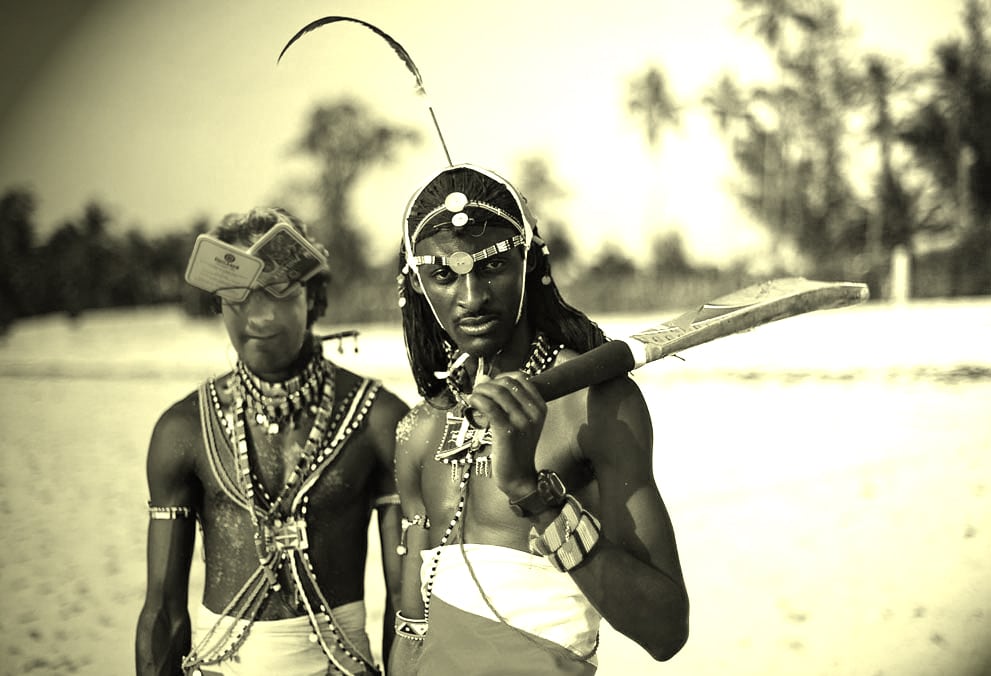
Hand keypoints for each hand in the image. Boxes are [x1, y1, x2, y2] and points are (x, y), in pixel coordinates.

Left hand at [466, 372, 546, 498]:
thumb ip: (507, 400)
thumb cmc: (516, 447)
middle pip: (508, 383)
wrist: (519, 475)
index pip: (521, 378)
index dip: (501, 377)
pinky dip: (477, 400)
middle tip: (478, 391)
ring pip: (497, 393)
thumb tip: (484, 378)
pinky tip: (471, 402)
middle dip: (488, 384)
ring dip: (480, 391)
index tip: (490, 384)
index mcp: (540, 406)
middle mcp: (534, 412)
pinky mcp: (507, 431)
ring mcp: (522, 422)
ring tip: (473, 397)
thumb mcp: (521, 421)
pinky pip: (490, 407)